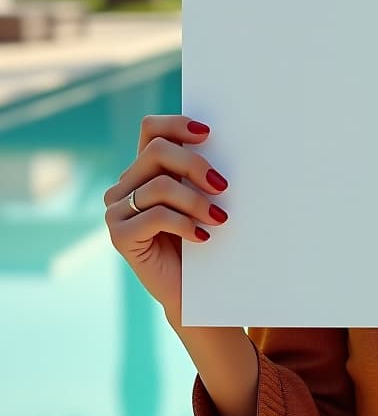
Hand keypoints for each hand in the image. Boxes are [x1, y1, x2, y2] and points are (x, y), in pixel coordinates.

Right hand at [103, 115, 229, 324]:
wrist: (195, 290)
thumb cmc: (205, 237)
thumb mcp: (204, 197)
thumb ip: (201, 172)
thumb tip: (222, 143)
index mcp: (145, 169)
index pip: (151, 129)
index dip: (177, 125)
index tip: (208, 134)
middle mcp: (125, 185)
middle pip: (158, 152)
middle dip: (195, 165)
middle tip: (223, 186)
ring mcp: (116, 210)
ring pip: (161, 186)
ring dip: (197, 201)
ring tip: (219, 218)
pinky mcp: (118, 235)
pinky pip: (156, 216)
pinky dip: (185, 224)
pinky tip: (202, 237)